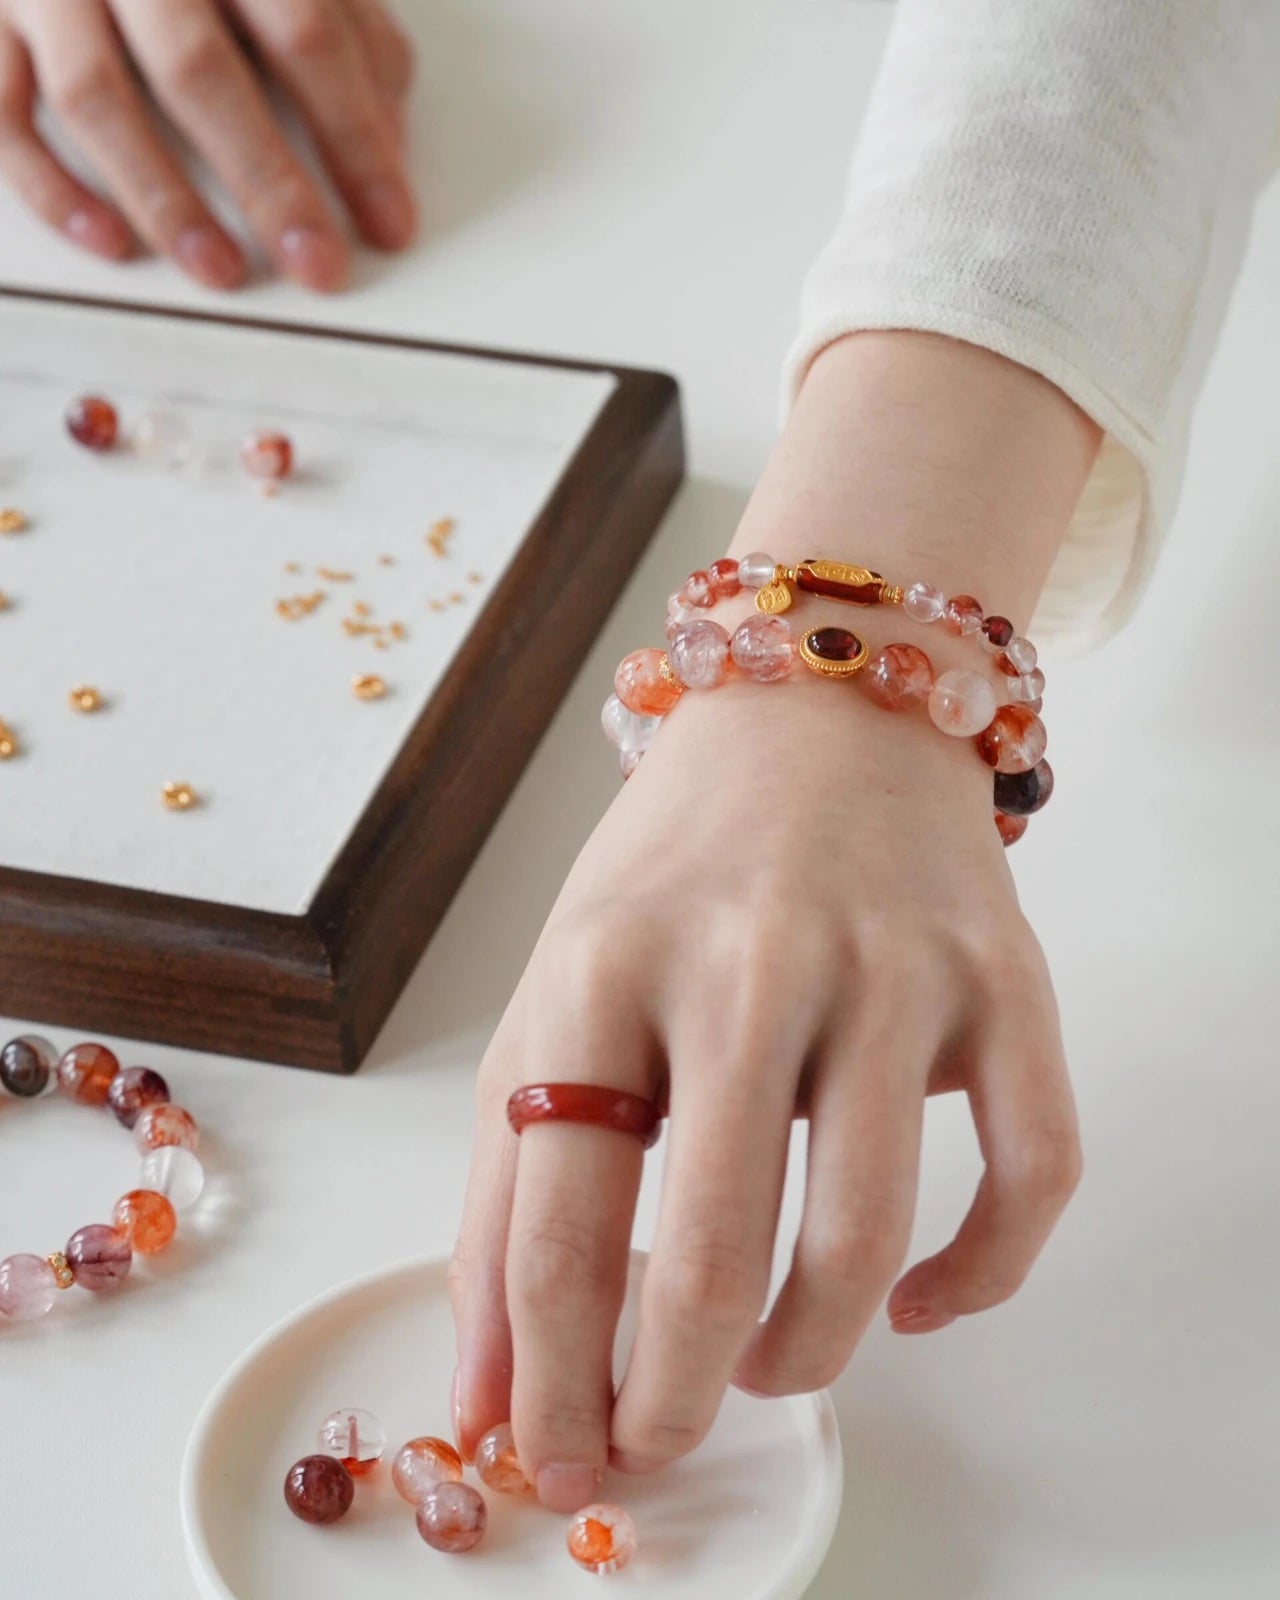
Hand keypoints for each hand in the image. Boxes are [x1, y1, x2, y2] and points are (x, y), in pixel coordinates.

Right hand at [0, 0, 415, 288]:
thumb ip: (353, 35)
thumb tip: (388, 146)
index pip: (306, 35)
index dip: (354, 137)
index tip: (390, 224)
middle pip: (200, 70)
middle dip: (269, 182)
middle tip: (318, 267)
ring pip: (96, 96)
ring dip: (164, 198)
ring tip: (223, 272)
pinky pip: (3, 112)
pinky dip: (53, 187)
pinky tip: (112, 243)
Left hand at [449, 331, 1096, 1510]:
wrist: (821, 706)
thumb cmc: (672, 871)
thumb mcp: (558, 996)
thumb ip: (510, 1187)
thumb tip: (494, 1389)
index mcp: (607, 967)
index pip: (564, 1221)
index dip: (556, 1375)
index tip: (568, 1454)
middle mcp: (751, 962)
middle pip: (717, 1246)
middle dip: (681, 1394)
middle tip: (667, 1438)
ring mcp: (892, 969)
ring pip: (870, 1231)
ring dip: (817, 1349)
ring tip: (780, 1365)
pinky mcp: (1003, 981)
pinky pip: (1028, 1171)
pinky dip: (983, 1275)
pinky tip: (927, 1305)